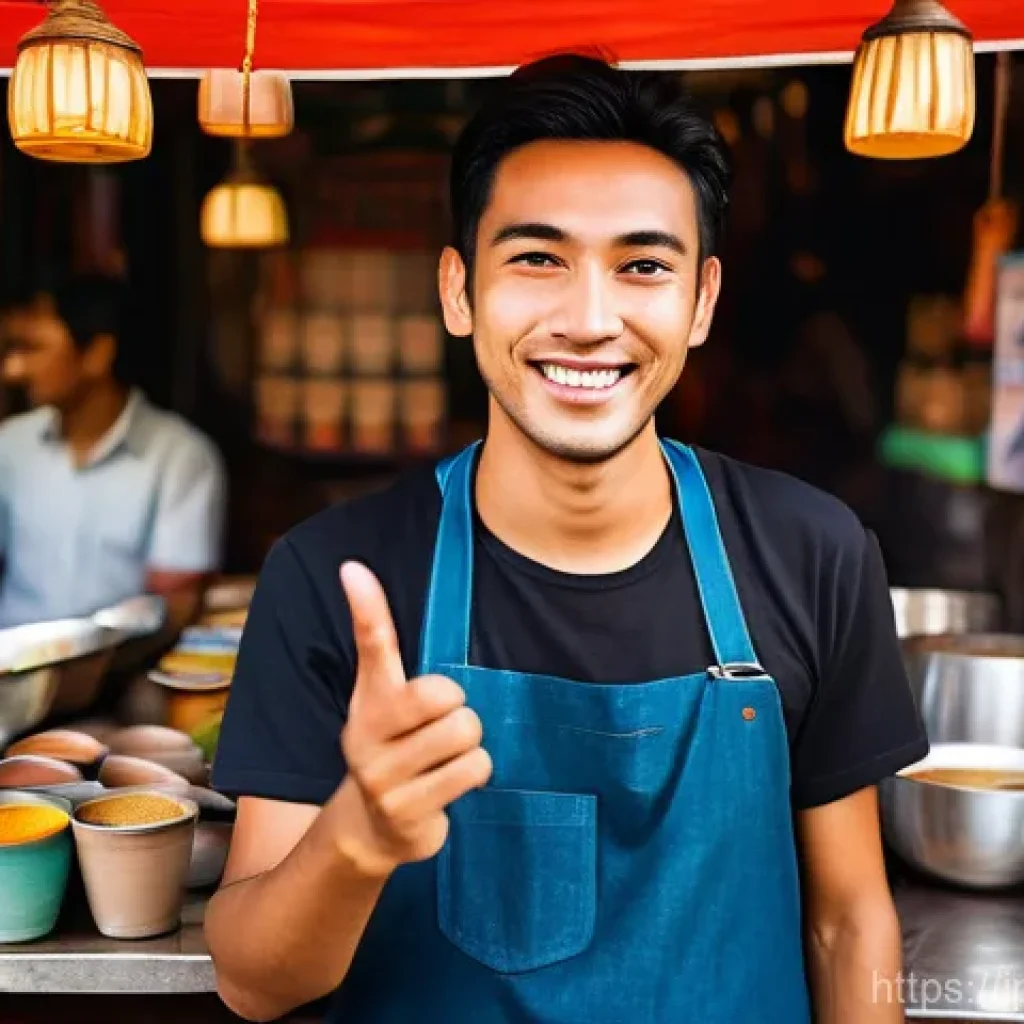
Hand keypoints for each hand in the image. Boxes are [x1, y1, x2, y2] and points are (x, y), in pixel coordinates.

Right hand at [333, 561, 491, 877]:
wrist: (369, 828)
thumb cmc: (395, 749)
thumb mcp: (387, 704)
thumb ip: (391, 657)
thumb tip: (369, 583)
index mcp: (369, 700)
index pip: (372, 646)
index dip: (366, 607)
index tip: (352, 568)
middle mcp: (367, 734)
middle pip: (447, 696)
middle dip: (459, 711)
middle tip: (442, 730)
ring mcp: (384, 776)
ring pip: (466, 735)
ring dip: (469, 749)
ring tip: (444, 761)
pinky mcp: (409, 812)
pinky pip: (473, 770)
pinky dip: (473, 775)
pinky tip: (448, 785)